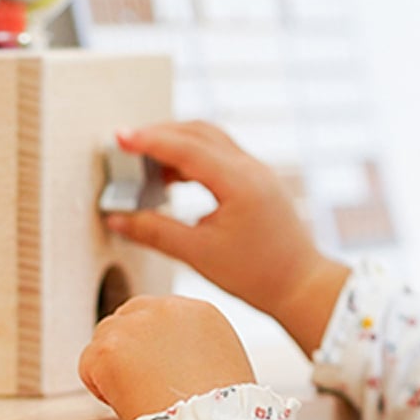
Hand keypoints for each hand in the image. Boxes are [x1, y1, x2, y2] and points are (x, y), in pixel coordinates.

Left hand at [80, 294, 255, 419]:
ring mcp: (135, 326)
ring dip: (114, 368)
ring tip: (137, 398)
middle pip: (128, 319)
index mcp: (199, 311)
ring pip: (105, 338)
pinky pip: (88, 364)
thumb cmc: (222, 414)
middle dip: (129, 350)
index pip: (158, 316)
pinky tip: (125, 404)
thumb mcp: (224, 364)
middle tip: (141, 386)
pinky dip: (100, 387)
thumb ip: (196, 348)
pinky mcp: (109, 349)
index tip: (159, 373)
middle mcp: (166, 308)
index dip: (153, 347)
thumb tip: (174, 358)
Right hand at [103, 122, 349, 355]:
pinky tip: (172, 179)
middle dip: (159, 135)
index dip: (149, 141)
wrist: (301, 285)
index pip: (186, 148)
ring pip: (211, 140)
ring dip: (177, 144)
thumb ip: (154, 232)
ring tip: (144, 164)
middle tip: (126, 147)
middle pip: (198, 133)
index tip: (119, 138)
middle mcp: (251, 168)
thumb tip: (118, 218)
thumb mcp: (198, 254)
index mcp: (239, 182)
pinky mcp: (258, 181)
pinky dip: (193, 157)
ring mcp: (258, 172)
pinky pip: (221, 155)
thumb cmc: (258, 275)